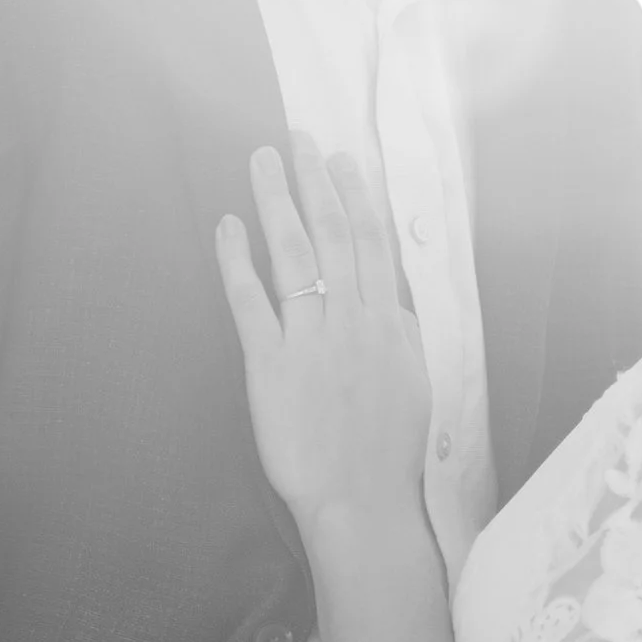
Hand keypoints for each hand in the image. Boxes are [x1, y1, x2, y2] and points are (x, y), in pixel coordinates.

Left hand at [217, 137, 431, 530]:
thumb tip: (389, 300)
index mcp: (388, 325)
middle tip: (300, 138)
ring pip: (295, 254)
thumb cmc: (388, 453)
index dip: (357, 198)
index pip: (372, 245)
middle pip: (334, 235)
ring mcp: (312, 340)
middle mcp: (353, 322)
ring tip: (264, 160)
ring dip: (277, 201)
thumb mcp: (413, 384)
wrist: (363, 503)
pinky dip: (238, 259)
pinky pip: (251, 301)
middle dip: (316, 181)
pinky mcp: (271, 365)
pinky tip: (228, 226)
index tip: (344, 161)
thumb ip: (399, 335)